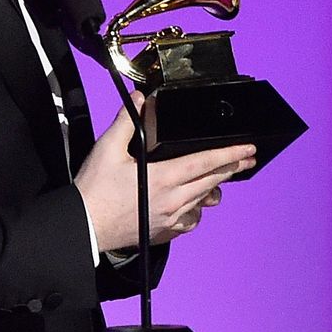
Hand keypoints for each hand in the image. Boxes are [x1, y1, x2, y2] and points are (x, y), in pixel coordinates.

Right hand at [74, 93, 254, 251]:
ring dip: (215, 186)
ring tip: (221, 177)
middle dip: (231, 168)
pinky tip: (193, 204)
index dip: (229, 154)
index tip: (248, 149)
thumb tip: (140, 98)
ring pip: (203, 201)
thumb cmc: (94, 190)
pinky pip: (191, 221)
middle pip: (212, 181)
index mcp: (163, 177)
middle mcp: (173, 200)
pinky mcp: (163, 232)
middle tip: (247, 159)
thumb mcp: (107, 148)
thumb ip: (127, 121)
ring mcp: (170, 218)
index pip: (206, 162)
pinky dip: (197, 210)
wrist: (84, 227)